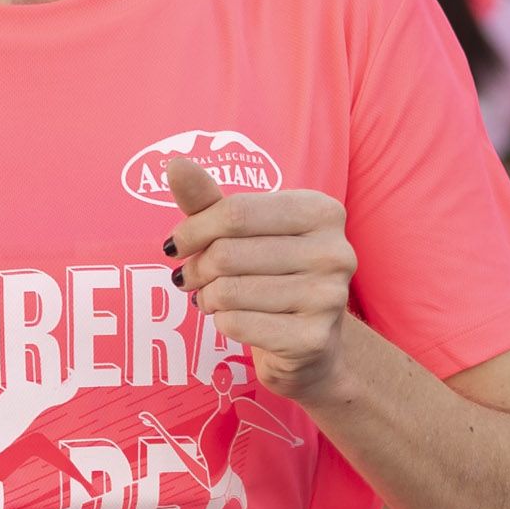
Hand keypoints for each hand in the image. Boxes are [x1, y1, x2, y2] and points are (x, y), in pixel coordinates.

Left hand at [165, 154, 357, 405]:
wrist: (311, 344)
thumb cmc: (273, 274)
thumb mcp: (244, 232)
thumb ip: (210, 200)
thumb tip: (175, 164)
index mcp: (321, 212)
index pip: (235, 212)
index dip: (194, 229)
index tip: (177, 243)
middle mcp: (334, 252)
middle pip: (228, 253)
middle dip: (197, 267)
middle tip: (190, 276)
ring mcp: (328, 298)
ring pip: (229, 291)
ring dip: (206, 296)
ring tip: (211, 297)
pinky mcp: (312, 339)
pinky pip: (237, 324)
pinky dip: (221, 322)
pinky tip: (231, 319)